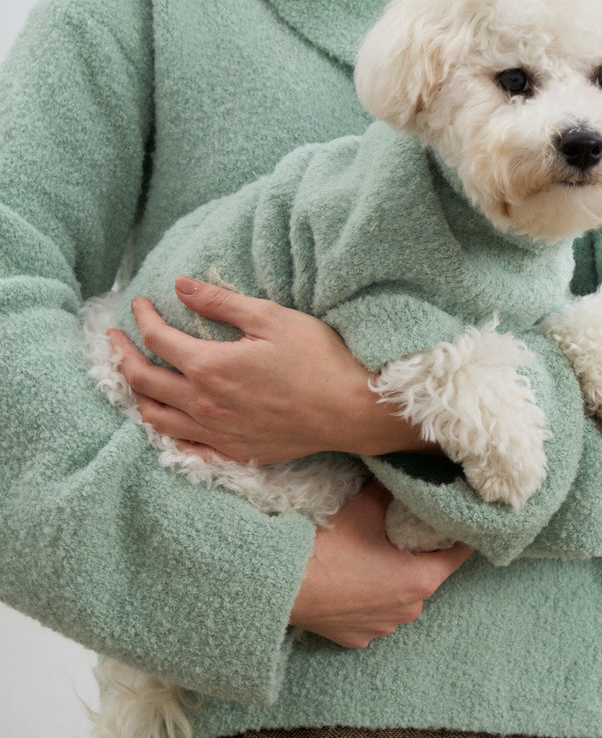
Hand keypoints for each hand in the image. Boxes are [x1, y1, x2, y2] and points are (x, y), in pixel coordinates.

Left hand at [108, 277, 432, 464]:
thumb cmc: (317, 358)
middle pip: (143, 380)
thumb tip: (180, 285)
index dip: (142, 318)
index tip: (140, 303)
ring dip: (136, 394)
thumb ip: (220, 303)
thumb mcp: (270, 317)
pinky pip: (183, 446)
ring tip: (132, 377)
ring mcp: (216, 433)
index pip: (157, 339)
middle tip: (114, 338)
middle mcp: (204, 404)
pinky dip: (164, 430)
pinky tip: (164, 419)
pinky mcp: (233, 451)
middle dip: (121, 355)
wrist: (350, 410)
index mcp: (210, 367)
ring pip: (155, 417)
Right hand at [290, 484, 472, 647]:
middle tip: (399, 531)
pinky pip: (373, 614)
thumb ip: (393, 491)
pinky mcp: (356, 639)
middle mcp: (409, 610)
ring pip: (399, 597)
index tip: (456, 520)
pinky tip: (348, 581)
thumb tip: (406, 476)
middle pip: (426, 575)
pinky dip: (367, 599)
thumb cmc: (328, 548)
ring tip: (367, 557)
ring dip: (390, 578)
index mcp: (420, 579)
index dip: (459, 533)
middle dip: (417, 554)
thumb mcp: (365, 507)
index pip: (459, 554)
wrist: (281, 586)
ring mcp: (382, 628)